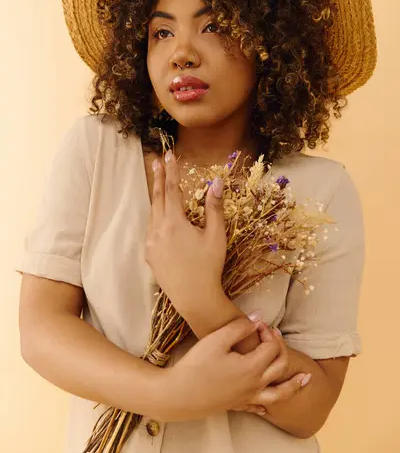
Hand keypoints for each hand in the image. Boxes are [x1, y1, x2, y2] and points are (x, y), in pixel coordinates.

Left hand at [145, 150, 226, 314]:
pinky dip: (156, 218)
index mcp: (174, 223)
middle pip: (157, 198)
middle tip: (157, 161)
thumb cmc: (209, 266)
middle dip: (159, 178)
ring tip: (159, 185)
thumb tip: (217, 182)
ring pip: (153, 214)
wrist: (194, 298)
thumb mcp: (216, 235)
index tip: (169, 154)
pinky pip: (151, 230)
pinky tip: (161, 218)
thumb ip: (214, 207)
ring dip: (156, 198)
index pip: (172, 189)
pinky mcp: (150, 255)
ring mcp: (151, 244)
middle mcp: (158, 230)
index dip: (171, 170)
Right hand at [158, 316, 283, 421]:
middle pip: (279, 365)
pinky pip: (260, 405)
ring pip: (279, 393)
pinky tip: (269, 403)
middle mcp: (255, 384)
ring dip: (294, 385)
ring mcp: (247, 397)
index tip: (256, 324)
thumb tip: (259, 317)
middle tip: (273, 334)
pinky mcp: (236, 405)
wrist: (178, 395)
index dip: (267, 332)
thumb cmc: (196, 365)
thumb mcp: (216, 339)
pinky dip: (269, 402)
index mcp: (253, 367)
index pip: (271, 346)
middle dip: (280, 347)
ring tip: (306, 379)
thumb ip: (240, 327)